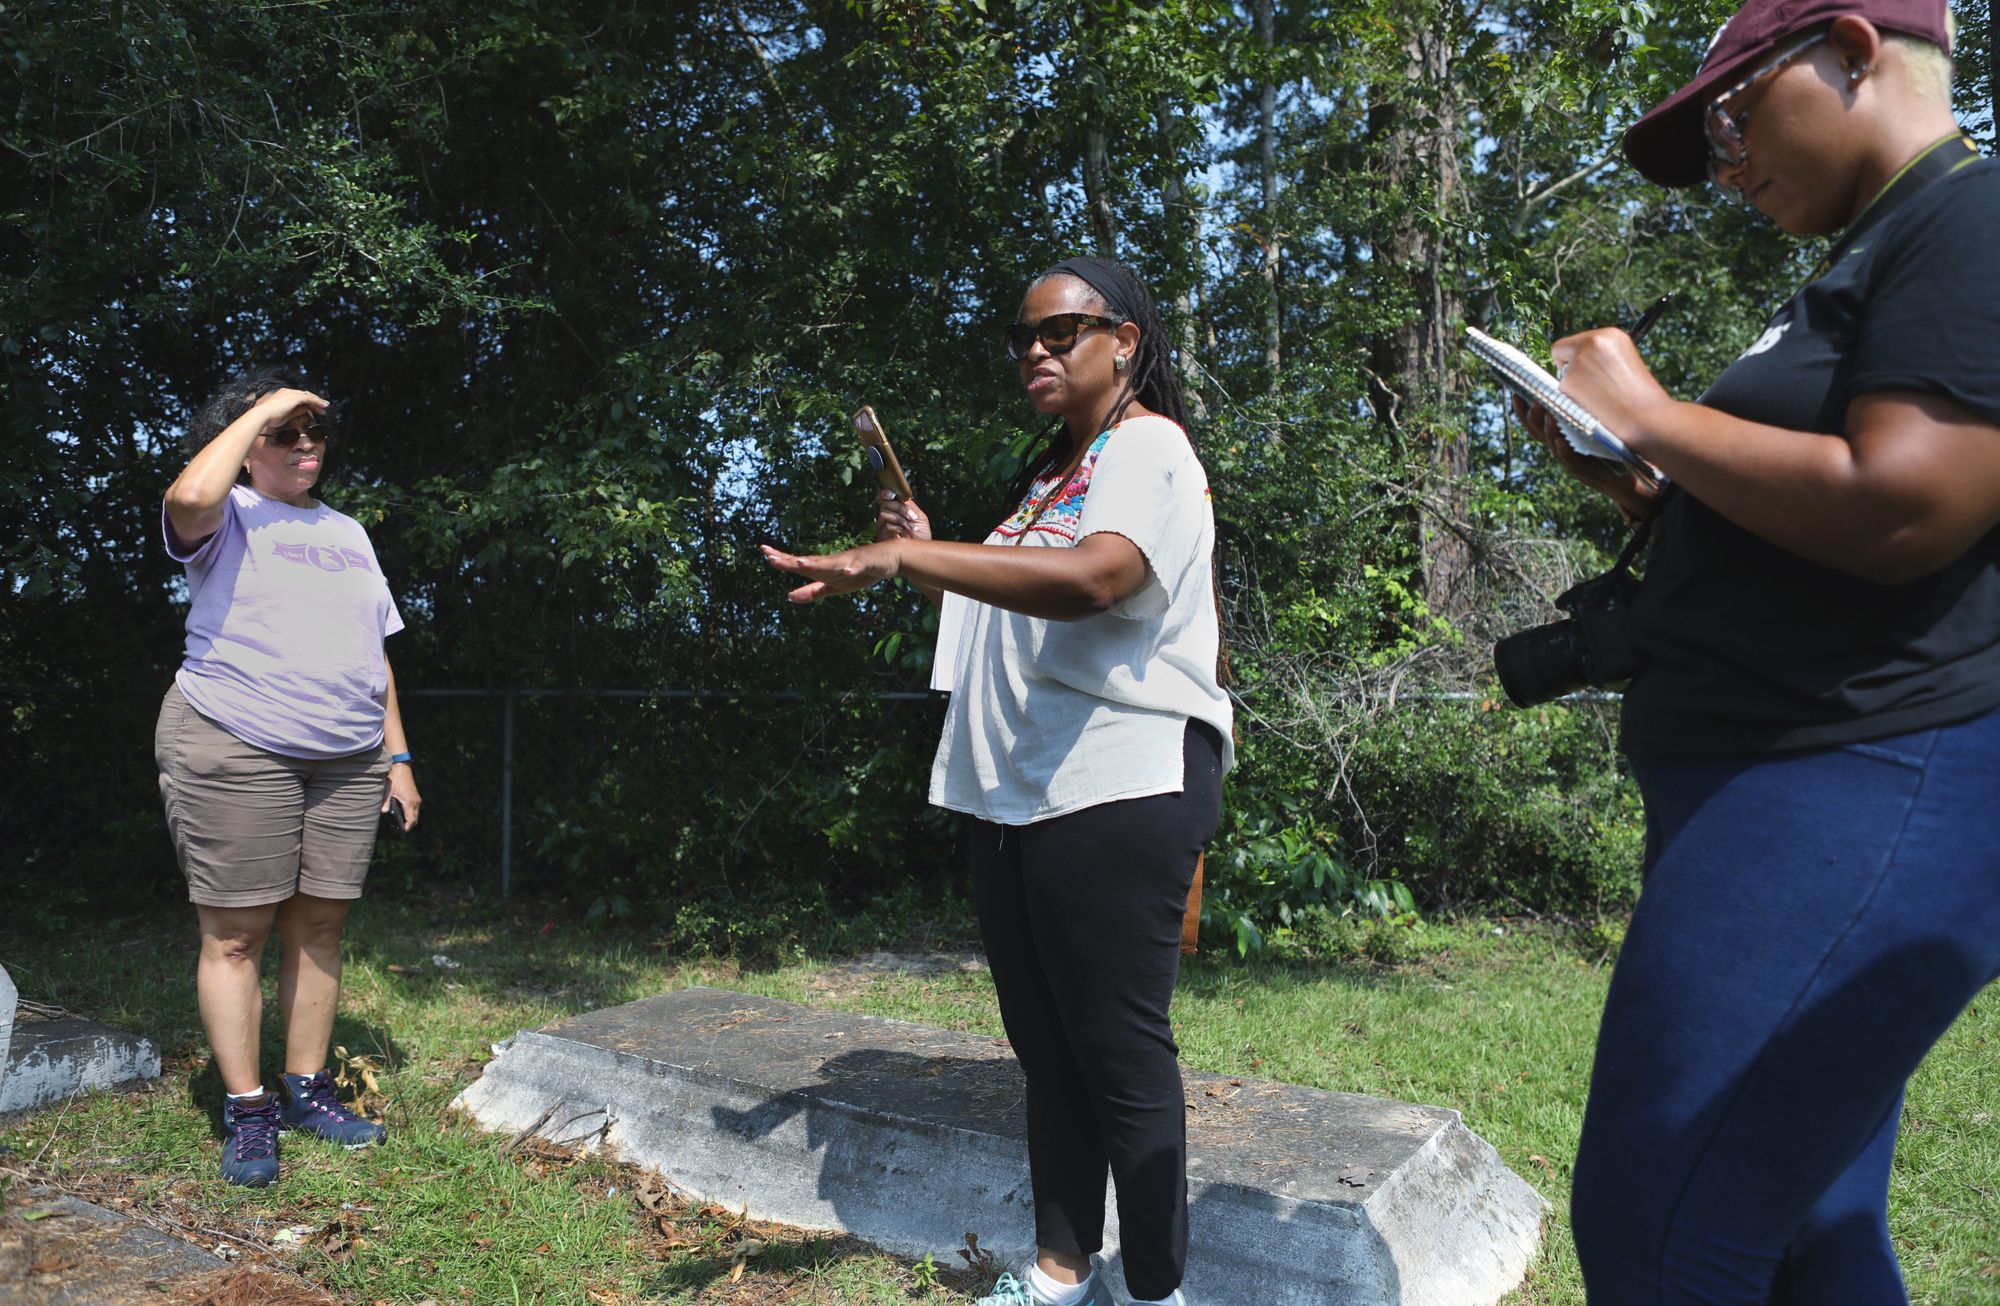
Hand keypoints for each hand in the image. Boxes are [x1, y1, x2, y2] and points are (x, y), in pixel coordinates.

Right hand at [247, 387, 328, 432]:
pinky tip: (324, 406)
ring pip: (308, 396)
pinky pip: (310, 398)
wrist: (263, 415)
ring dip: (318, 401)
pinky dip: (317, 402)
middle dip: (314, 401)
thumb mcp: (284, 415)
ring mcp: (291, 393)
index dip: (307, 402)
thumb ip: (295, 411)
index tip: (313, 408)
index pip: (298, 397)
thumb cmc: (269, 418)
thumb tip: (306, 411)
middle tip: (322, 407)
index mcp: (282, 394)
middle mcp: (287, 392)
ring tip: (325, 407)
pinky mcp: (295, 397)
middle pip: (305, 395)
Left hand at [383, 764, 420, 831]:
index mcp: (409, 802)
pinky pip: (414, 809)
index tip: (402, 832)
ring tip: (400, 824)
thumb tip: (383, 812)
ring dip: (410, 820)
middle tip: (399, 831)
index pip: (411, 820)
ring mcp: (417, 799)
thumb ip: (385, 802)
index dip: (407, 828)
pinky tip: (402, 814)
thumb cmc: (395, 779)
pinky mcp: (415, 797)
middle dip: (409, 826)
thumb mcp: (388, 790)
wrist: (402, 768)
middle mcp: (415, 802)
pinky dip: (410, 814)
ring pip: (415, 814)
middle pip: (415, 819)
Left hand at [761, 540, 901, 602]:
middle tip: (769, 556)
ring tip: (800, 563)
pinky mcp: (865, 563)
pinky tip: (846, 570)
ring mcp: (848, 561)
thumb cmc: (860, 571)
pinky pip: (857, 566)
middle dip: (790, 561)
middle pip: (808, 562)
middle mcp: (832, 562)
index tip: (764, 553)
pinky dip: (851, 568)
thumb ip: (812, 591)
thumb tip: (788, 597)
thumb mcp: (834, 586)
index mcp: (824, 568)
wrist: (888, 559)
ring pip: (830, 563)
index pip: (799, 564)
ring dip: (816, 564)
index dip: (782, 560)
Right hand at [875, 489, 931, 541]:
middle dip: (900, 508)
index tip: (892, 494)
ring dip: (901, 519)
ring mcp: (882, 526)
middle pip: (885, 503)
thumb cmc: (921, 535)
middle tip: (912, 517)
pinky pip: (887, 525)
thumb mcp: (919, 517)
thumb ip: (910, 506)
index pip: (884, 497)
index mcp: (895, 510)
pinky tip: (905, 533)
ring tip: (911, 527)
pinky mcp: (881, 536)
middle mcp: (886, 516)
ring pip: (885, 513)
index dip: (885, 493)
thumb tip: (901, 498)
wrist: (921, 550)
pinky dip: (899, 528)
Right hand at [1516, 394, 1664, 522]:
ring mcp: (1567, 459)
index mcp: (1557, 436)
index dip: (1522, 411)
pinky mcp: (1580, 471)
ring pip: (1551, 444)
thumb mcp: (1589, 424)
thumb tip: (1572, 380)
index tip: (1515, 394)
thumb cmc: (1604, 447)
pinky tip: (1561, 439)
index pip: (1533, 423)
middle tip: (1532, 399)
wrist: (1621, 476)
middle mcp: (1558, 448)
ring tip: (1546, 413)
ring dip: (1547, 429)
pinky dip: (1562, 449)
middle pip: (1536, 432)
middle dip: (1532, 416)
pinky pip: (1568, 459)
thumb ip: (1578, 408)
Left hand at [1549, 328, 1672, 452]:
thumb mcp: (1624, 363)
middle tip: (1590, 388)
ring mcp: (1579, 360)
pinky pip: (1559, 392)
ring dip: (1572, 387)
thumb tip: (1573, 363)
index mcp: (1610, 334)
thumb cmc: (1639, 397)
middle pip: (1561, 351)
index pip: (1576, 341)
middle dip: (1568, 368)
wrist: (1648, 418)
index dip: (1578, 358)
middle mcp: (1593, 340)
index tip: (1590, 373)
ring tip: (1599, 400)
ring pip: (1560, 374)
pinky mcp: (1569, 381)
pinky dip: (1571, 401)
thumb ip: (1600, 358)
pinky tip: (1592, 407)